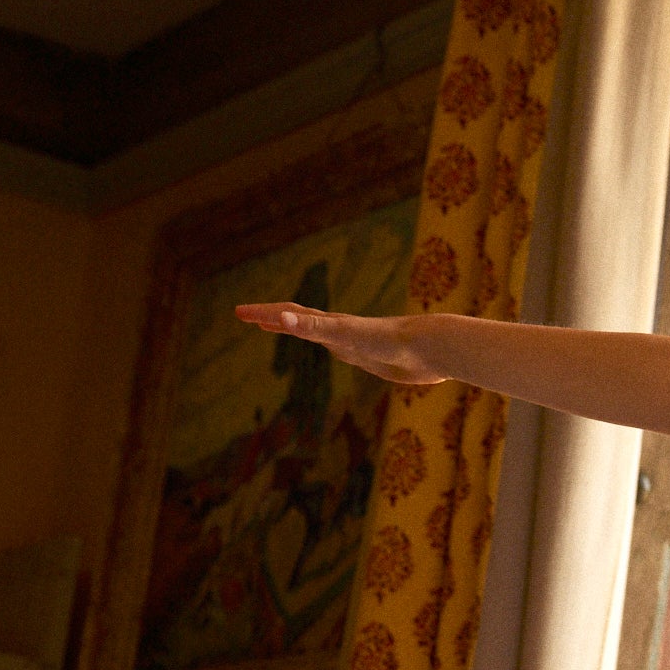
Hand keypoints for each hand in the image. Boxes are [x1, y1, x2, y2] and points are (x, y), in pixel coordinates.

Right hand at [235, 301, 444, 384]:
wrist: (430, 349)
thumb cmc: (390, 341)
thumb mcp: (345, 334)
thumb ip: (315, 327)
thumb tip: (283, 318)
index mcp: (330, 324)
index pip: (288, 315)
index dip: (263, 315)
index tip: (238, 313)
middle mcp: (339, 330)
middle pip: (298, 320)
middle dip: (270, 318)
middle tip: (246, 317)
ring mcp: (355, 342)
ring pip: (318, 333)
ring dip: (296, 328)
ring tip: (279, 327)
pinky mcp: (372, 357)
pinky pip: (342, 349)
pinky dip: (329, 346)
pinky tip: (335, 349)